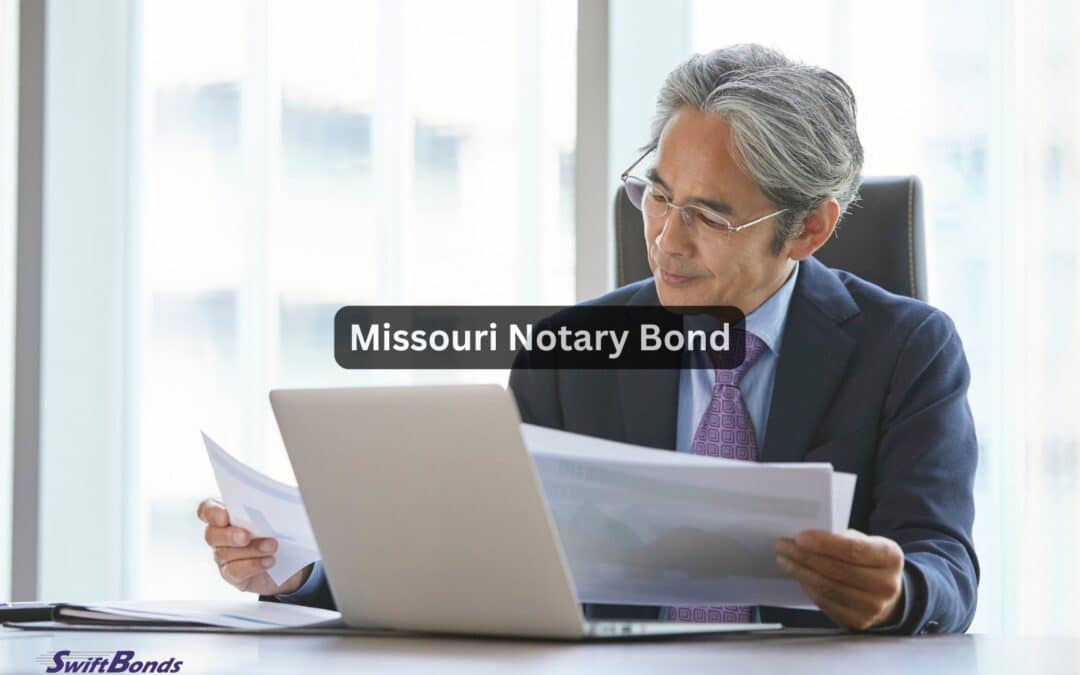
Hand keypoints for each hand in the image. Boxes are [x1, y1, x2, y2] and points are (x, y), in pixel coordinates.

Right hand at [196, 498, 310, 595]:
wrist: (289, 560)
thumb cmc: (278, 531)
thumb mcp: (274, 517)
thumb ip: (266, 509)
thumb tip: (273, 505)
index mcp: (225, 514)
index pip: (207, 510)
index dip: (212, 513)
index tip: (224, 516)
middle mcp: (220, 535)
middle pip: (212, 535)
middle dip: (230, 535)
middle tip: (246, 536)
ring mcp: (224, 556)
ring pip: (226, 554)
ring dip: (251, 549)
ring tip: (272, 546)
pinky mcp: (233, 574)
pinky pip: (236, 571)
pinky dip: (254, 565)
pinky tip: (269, 560)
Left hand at [775, 528, 903, 630]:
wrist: (886, 592)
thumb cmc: (870, 561)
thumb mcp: (866, 542)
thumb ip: (843, 538)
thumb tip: (807, 538)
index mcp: (890, 557)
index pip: (853, 550)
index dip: (823, 544)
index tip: (799, 537)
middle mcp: (886, 585)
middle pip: (836, 570)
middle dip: (804, 556)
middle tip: (783, 546)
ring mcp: (873, 607)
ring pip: (827, 588)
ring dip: (800, 572)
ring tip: (785, 559)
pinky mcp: (858, 621)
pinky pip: (824, 602)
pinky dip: (807, 587)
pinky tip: (799, 576)